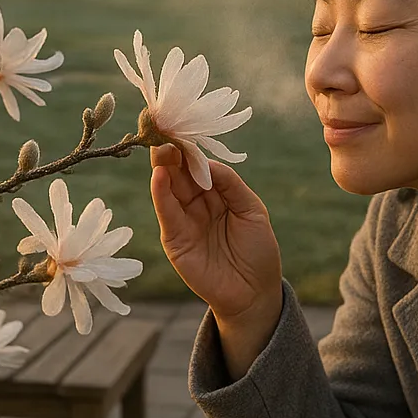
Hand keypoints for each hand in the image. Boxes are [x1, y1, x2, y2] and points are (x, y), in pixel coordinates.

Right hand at [149, 142, 281, 328]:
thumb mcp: (251, 210)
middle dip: (172, 151)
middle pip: (179, 172)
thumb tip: (206, 162)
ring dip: (163, 166)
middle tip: (166, 128)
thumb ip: (229, 184)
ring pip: (168, 187)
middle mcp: (195, 203)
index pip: (197, 165)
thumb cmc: (258, 251)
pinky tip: (159, 175)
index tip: (182, 124)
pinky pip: (166, 212)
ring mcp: (183, 221)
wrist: (255, 293)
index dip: (190, 146)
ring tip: (161, 145)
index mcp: (215, 193)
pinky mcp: (174, 239)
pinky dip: (160, 193)